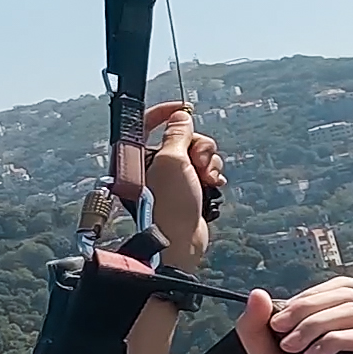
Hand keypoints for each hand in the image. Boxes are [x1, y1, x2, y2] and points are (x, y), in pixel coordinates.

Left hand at [140, 101, 224, 266]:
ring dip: (208, 162)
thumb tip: (180, 117)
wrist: (179, 244)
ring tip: (206, 179)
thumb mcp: (172, 161)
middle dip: (198, 145)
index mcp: (139, 157)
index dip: (166, 112)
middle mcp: (153, 166)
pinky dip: (212, 175)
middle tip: (198, 162)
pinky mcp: (187, 190)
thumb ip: (177, 134)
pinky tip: (213, 185)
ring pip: (198, 153)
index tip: (185, 109)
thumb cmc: (169, 206)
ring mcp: (171, 178)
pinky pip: (205, 170)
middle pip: (182, 136)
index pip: (147, 123)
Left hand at [240, 277, 352, 353]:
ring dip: (315, 322)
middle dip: (306, 306)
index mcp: (348, 329)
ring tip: (291, 349)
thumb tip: (256, 293)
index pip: (338, 288)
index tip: (276, 322)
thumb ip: (258, 333)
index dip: (306, 296)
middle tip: (279, 331)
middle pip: (347, 292)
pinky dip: (332, 341)